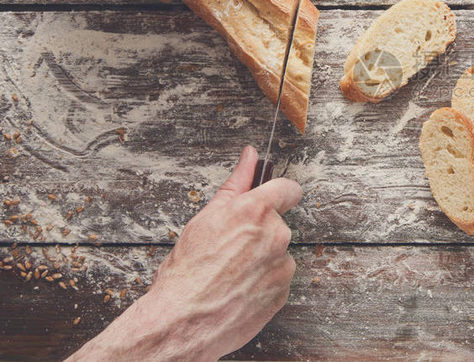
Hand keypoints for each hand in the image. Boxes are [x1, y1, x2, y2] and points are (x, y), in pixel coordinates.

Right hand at [67, 146, 301, 360]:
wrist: (182, 319)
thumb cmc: (187, 271)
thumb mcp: (206, 218)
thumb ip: (236, 183)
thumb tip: (250, 156)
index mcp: (256, 211)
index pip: (288, 189)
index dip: (281, 193)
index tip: (276, 198)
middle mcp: (276, 235)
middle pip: (277, 225)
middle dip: (259, 233)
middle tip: (229, 250)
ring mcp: (282, 265)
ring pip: (277, 254)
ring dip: (261, 260)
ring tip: (230, 274)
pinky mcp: (282, 292)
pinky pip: (276, 280)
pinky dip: (262, 284)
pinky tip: (237, 290)